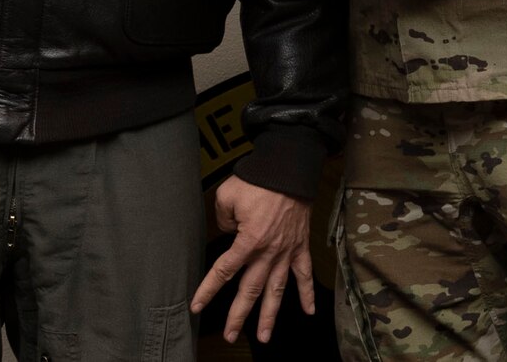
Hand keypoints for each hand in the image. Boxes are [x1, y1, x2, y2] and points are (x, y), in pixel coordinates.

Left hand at [189, 177, 315, 343]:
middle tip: (230, 335)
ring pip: (276, 291)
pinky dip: (307, 294)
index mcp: (248, 241)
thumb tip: (229, 231)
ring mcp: (286, 252)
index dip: (208, 290)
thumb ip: (222, 219)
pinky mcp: (300, 247)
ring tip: (264, 336)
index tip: (196, 306)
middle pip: (250, 290)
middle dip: (238, 315)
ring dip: (270, 316)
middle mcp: (267, 253)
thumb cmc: (257, 180)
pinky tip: (309, 312)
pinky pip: (304, 275)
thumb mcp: (226, 195)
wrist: (288, 170)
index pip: (223, 271)